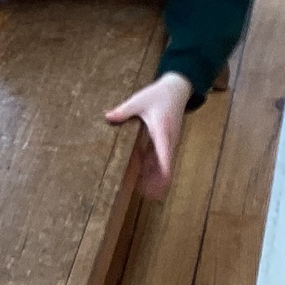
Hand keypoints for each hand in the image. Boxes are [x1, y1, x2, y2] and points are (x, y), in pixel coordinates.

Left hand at [104, 72, 191, 199]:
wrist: (177, 89)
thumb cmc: (159, 94)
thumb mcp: (139, 100)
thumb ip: (124, 110)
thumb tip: (108, 117)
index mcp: (162, 131)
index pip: (165, 155)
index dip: (163, 172)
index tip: (160, 185)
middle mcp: (169, 139)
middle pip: (165, 166)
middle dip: (157, 181)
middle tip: (147, 195)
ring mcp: (169, 142)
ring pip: (164, 164)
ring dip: (156, 178)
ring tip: (145, 193)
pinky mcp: (167, 141)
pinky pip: (162, 159)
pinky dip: (155, 169)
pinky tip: (144, 178)